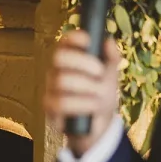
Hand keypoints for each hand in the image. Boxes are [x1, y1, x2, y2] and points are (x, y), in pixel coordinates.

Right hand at [43, 30, 121, 155]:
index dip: (74, 38)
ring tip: (99, 94)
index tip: (89, 41)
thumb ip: (111, 56)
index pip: (64, 42)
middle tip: (99, 73)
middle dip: (83, 63)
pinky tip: (92, 106)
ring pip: (62, 81)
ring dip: (87, 87)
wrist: (99, 122)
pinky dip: (82, 104)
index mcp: (70, 59)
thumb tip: (107, 41)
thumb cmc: (101, 95)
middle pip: (59, 58)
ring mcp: (51, 89)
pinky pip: (62, 102)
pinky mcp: (49, 107)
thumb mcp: (111, 74)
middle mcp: (56, 71)